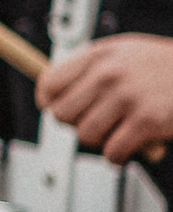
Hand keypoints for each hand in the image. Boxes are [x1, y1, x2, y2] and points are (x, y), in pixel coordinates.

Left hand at [39, 34, 172, 164]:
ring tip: (116, 136)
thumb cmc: (172, 67)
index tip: (58, 110)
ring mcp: (127, 97)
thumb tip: (63, 91)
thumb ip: (97, 68)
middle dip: (76, 124)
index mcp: (100, 55)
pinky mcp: (146, 121)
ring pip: (85, 135)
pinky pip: (112, 151)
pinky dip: (118, 157)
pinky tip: (127, 150)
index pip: (50, 83)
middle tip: (95, 125)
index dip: (50, 102)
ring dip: (100, 142)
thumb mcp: (129, 53)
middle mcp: (109, 73)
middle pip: (62, 113)